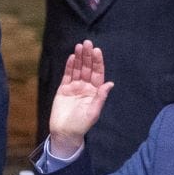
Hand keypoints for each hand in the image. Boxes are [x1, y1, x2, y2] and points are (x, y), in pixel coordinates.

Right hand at [48, 41, 113, 157]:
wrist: (64, 132)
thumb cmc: (81, 124)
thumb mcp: (93, 111)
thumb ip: (101, 97)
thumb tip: (110, 84)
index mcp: (95, 92)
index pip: (98, 74)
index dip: (98, 62)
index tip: (97, 50)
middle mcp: (86, 87)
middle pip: (87, 68)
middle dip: (88, 56)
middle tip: (87, 42)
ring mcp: (74, 87)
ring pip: (77, 69)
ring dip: (79, 58)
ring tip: (80, 46)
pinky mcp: (63, 89)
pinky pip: (67, 75)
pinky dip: (69, 66)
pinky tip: (72, 57)